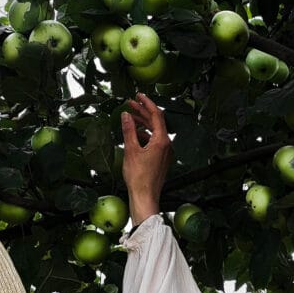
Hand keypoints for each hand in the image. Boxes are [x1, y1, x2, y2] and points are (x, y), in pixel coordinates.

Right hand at [120, 93, 172, 225]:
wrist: (145, 197)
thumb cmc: (139, 177)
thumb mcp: (131, 150)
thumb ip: (129, 130)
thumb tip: (126, 115)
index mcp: (162, 141)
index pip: (156, 115)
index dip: (147, 103)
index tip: (138, 95)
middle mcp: (167, 145)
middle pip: (156, 122)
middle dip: (143, 112)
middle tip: (130, 104)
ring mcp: (165, 152)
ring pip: (155, 132)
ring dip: (143, 123)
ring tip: (129, 118)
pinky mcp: (161, 159)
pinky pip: (154, 141)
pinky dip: (144, 135)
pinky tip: (134, 134)